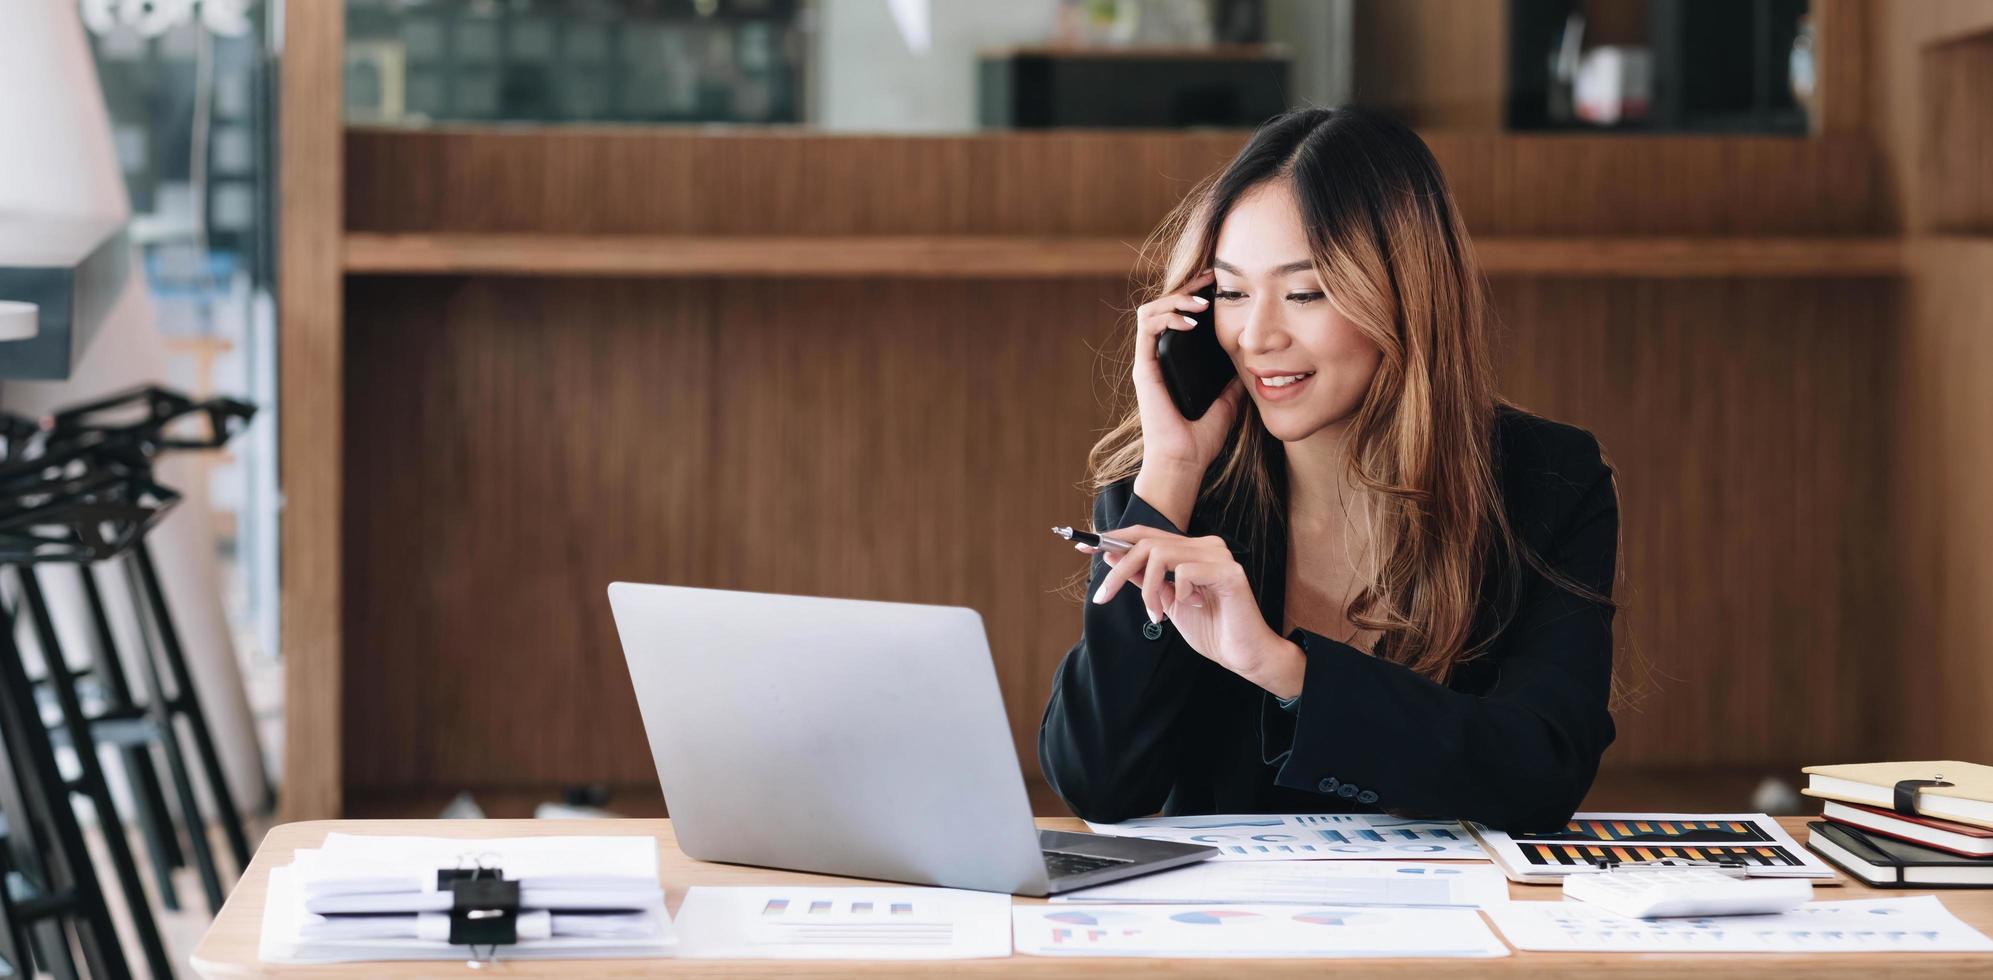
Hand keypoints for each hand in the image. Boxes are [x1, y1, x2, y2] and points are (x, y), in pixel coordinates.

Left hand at [1086, 525, 1304, 697]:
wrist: (1242, 654)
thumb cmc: (1210, 629)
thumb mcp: (1165, 601)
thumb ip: (1142, 577)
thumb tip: (1111, 555)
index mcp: (1191, 550)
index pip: (1145, 533)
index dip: (1112, 538)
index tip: (1083, 546)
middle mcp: (1205, 545)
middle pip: (1146, 541)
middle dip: (1118, 569)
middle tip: (1102, 596)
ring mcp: (1218, 556)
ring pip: (1160, 554)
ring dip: (1147, 589)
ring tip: (1155, 614)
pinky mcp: (1229, 572)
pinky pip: (1184, 572)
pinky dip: (1177, 593)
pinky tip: (1189, 607)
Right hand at [1131, 271, 1245, 490]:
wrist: (1184, 462)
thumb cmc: (1201, 439)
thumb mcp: (1228, 402)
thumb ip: (1233, 381)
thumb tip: (1252, 364)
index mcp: (1173, 363)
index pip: (1178, 317)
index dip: (1195, 297)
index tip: (1217, 285)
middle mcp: (1157, 357)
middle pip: (1164, 306)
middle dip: (1187, 288)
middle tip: (1211, 279)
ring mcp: (1148, 361)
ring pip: (1151, 309)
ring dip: (1177, 299)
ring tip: (1202, 304)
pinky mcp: (1143, 368)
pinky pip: (1147, 327)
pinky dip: (1168, 316)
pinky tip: (1191, 321)